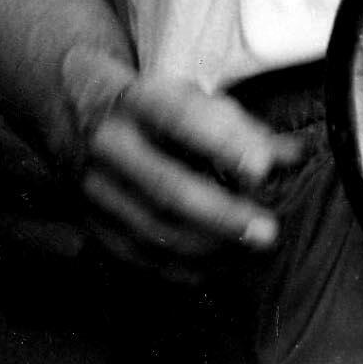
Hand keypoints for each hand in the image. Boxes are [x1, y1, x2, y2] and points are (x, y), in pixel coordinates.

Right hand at [53, 46, 285, 276]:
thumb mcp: (185, 95)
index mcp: (134, 100)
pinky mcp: (89, 219)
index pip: (180, 119)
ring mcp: (93, 186)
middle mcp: (107, 143)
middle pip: (166, 187)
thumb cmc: (145, 102)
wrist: (68, 105)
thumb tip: (294, 155)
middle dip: (221, 214)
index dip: (223, 143)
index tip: (262, 167)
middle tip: (266, 231)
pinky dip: (179, 268)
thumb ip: (240, 125)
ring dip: (208, 247)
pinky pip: (135, 255)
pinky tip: (215, 266)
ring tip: (249, 251)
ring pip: (152, 229)